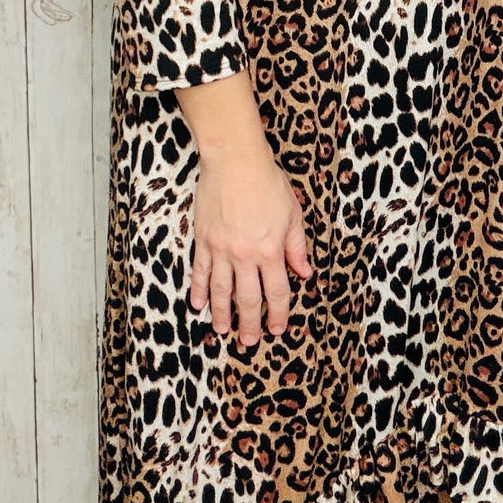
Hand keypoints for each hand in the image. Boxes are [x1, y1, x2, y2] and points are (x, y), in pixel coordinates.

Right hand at [189, 144, 313, 345]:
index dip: (278, 314)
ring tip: (222, 331)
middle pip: (247, 299)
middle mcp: (245, 256)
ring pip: (221, 291)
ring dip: (222, 314)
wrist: (234, 160)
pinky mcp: (203, 240)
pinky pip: (200, 271)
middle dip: (249, 324)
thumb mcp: (292, 213)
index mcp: (271, 250)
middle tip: (249, 342)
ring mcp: (221, 249)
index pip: (276, 292)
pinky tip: (198, 304)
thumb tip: (305, 272)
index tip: (278, 329)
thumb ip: (297, 246)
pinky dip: (199, 290)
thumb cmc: (267, 182)